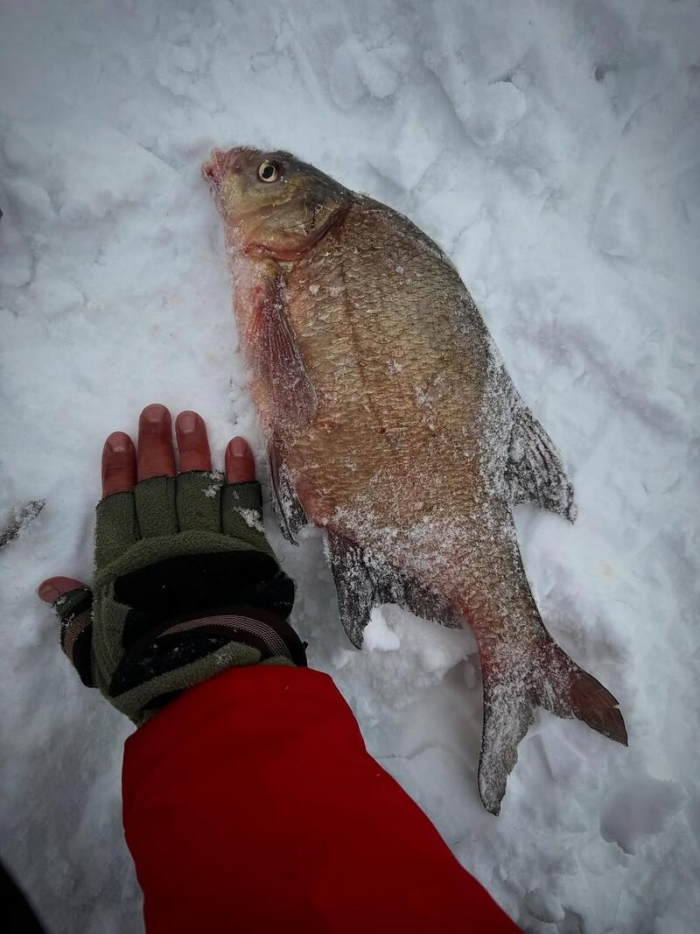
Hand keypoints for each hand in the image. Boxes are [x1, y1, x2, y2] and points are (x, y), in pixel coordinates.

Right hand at [39, 404, 303, 724]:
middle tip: (156, 412)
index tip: (119, 439)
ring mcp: (207, 540)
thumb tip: (49, 590)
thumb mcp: (97, 648)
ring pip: (196, 483)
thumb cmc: (146, 667)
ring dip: (194, 448)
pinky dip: (241, 474)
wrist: (207, 674)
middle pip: (157, 483)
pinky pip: (242, 502)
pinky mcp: (245, 548)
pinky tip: (239, 446)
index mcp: (125, 562)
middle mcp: (164, 542)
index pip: (118, 504)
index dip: (117, 470)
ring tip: (190, 418)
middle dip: (155, 445)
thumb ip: (75, 615)